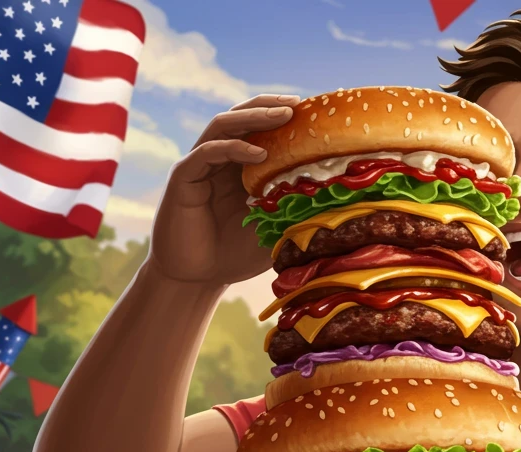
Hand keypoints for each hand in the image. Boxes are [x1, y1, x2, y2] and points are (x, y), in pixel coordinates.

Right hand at [150, 95, 298, 287]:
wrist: (196, 278)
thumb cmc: (235, 256)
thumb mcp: (274, 231)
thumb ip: (294, 214)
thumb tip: (336, 206)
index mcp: (240, 167)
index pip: (260, 130)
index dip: (283, 118)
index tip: (313, 113)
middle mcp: (219, 159)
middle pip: (242, 116)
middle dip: (270, 106)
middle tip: (299, 103)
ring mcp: (200, 165)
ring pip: (224, 125)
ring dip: (254, 117)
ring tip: (283, 115)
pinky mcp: (183, 177)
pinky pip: (207, 153)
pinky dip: (234, 148)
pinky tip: (259, 153)